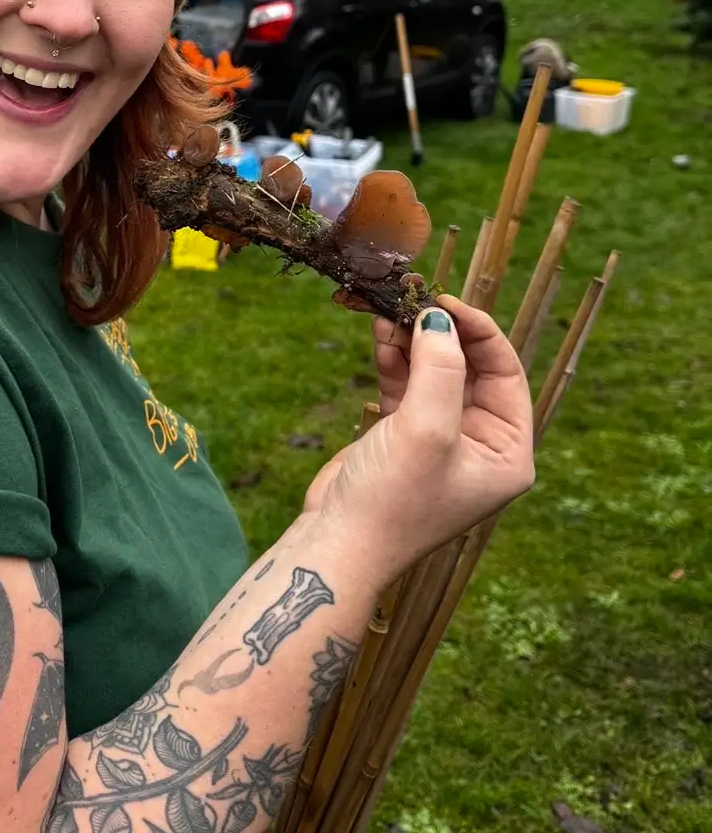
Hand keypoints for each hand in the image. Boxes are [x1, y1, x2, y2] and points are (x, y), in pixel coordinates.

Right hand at [302, 296, 534, 588]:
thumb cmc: (393, 499)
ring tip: (387, 314)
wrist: (338, 545)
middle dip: (439, 332)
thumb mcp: (427, 429)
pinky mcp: (402, 435)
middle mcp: (480, 444)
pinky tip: (379, 335)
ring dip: (412, 341)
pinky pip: (406, 384)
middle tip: (411, 299)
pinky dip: (393, 359)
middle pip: (468, 368)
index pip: (506, 373)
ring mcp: (440, 438)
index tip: (444, 301)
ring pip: (433, 371)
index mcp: (507, 452)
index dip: (478, 332)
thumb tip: (438, 316)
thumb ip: (440, 368)